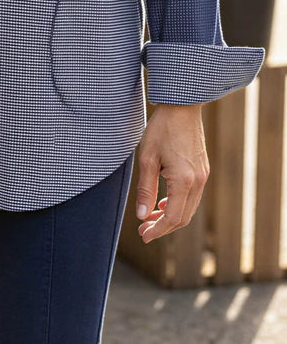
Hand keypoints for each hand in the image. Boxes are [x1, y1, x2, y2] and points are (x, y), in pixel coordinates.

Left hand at [135, 103, 208, 243]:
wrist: (182, 107)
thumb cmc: (162, 129)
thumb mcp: (147, 158)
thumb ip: (145, 189)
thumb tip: (141, 215)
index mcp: (184, 181)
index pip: (173, 218)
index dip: (158, 230)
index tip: (144, 236)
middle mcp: (198, 181)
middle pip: (183, 218)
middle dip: (163, 227)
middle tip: (144, 231)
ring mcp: (203, 176)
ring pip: (189, 208)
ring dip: (171, 217)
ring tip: (151, 218)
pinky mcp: (202, 170)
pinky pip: (192, 196)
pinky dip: (179, 205)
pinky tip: (164, 202)